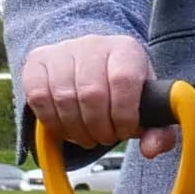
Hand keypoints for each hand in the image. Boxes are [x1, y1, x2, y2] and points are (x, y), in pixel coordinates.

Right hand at [20, 33, 151, 150]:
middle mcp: (92, 44)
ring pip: (64, 98)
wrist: (91, 60)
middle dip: (100, 127)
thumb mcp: (146, 103)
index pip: (123, 81)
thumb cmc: (122, 85)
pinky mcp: (36, 61)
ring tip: (88, 135)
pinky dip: (53, 122)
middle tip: (106, 138)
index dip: (124, 114)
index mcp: (125, 49)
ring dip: (77, 129)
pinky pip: (38, 98)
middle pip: (92, 93)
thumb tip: (152, 149)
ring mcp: (61, 51)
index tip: (126, 130)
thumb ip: (158, 129)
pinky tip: (66, 128)